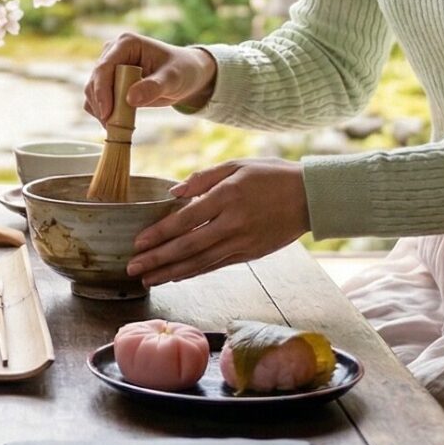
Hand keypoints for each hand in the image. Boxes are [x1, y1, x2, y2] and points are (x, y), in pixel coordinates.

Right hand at [84, 32, 216, 121]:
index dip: (102, 91)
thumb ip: (154, 87)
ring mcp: (110, 68)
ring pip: (92, 93)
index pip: (104, 67)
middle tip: (113, 126)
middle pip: (94, 81)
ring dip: (101, 111)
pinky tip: (116, 123)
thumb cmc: (182, 70)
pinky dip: (103, 114)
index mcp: (126, 44)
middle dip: (101, 104)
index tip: (107, 113)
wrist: (186, 76)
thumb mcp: (173, 78)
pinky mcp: (110, 83)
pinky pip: (97, 100)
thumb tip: (130, 99)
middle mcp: (113, 53)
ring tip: (118, 126)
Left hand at [124, 159, 309, 286]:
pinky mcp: (250, 254)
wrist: (311, 196)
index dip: (159, 234)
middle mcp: (233, 223)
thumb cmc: (272, 175)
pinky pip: (216, 265)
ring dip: (171, 272)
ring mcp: (242, 242)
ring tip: (148, 280)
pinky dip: (194, 272)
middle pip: (188, 247)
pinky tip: (177, 276)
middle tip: (133, 269)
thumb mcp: (237, 165)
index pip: (185, 220)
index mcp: (227, 197)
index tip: (138, 243)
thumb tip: (173, 194)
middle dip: (157, 260)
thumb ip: (203, 178)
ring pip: (200, 262)